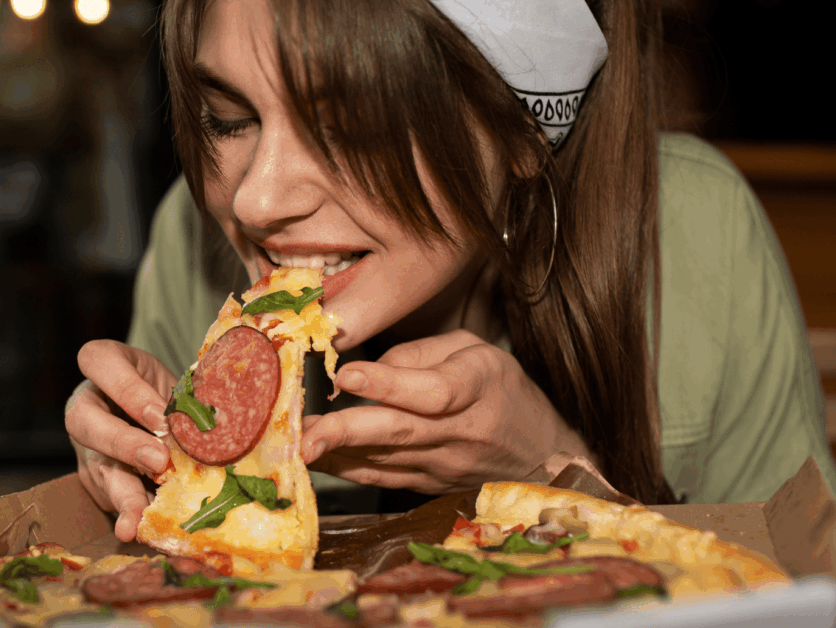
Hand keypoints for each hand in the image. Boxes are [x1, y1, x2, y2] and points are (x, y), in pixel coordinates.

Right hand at [65, 340, 177, 540]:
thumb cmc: (166, 388)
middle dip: (123, 444)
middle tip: (158, 464)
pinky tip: (153, 531)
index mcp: (104, 366)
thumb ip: (184, 397)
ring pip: (97, 469)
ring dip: (121, 497)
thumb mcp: (174, 380)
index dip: (128, 389)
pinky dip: (137, 514)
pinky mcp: (97, 481)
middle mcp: (87, 405)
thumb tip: (219, 421)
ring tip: (135, 524)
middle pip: (85, 421)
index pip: (98, 361)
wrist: (156, 410)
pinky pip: (113, 498)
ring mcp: (87, 446)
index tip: (161, 416)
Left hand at [300, 329, 593, 494]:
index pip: (432, 391)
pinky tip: (317, 459)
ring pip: (384, 461)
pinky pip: (383, 478)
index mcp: (477, 387)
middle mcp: (460, 431)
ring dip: (337, 455)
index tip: (345, 376)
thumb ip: (421, 355)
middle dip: (347, 433)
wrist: (539, 455)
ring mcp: (444, 465)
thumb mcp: (474, 350)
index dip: (388, 384)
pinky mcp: (429, 486)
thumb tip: (369, 372)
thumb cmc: (502, 390)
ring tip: (296, 445)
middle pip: (399, 433)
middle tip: (305, 434)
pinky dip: (348, 470)